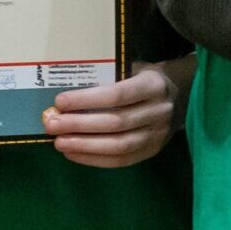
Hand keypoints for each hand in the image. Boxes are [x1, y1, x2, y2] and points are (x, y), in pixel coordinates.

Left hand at [43, 58, 189, 167]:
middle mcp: (159, 111)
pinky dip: (94, 159)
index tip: (60, 101)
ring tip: (59, 143)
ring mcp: (158, 134)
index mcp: (153, 85)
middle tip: (52, 124)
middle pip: (116, 122)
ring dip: (85, 146)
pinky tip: (73, 154)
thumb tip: (66, 97)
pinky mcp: (153, 151)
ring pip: (119, 146)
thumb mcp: (131, 69)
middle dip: (80, 125)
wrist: (178, 95)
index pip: (118, 95)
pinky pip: (121, 160)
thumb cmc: (143, 78)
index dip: (87, 99)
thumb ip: (107, 79)